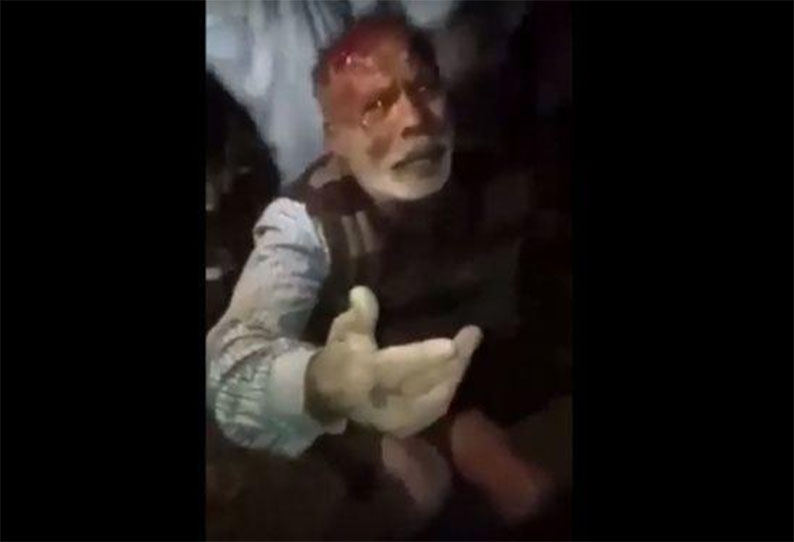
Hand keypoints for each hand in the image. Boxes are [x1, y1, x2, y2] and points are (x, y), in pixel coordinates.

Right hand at [306, 286, 481, 435]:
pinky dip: (448, 387)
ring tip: (469, 347)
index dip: (425, 357)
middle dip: (453, 360)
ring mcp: (396, 420)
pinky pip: (435, 408)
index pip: (398, 368)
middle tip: (472, 335)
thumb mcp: (344, 333)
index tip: (451, 344)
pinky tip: (457, 370)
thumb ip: (358, 315)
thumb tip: (363, 291)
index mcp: (363, 377)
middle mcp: (382, 403)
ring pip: (436, 397)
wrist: (326, 400)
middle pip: (426, 383)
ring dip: (455, 373)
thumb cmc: (338, 359)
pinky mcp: (407, 428)